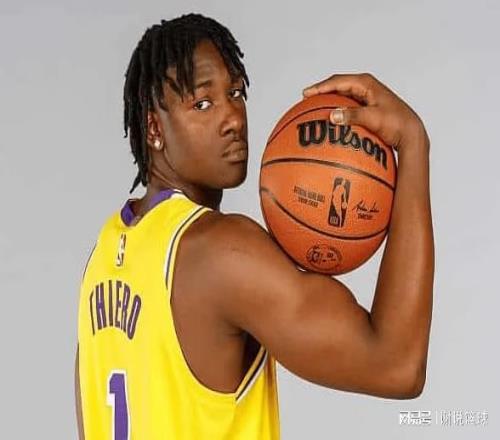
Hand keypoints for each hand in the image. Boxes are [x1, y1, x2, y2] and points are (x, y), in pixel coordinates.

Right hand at [303, 73, 428, 151]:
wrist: (411, 133)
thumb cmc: (396, 124)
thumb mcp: (373, 118)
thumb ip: (352, 116)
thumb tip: (331, 115)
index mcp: (366, 83)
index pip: (337, 81)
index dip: (320, 87)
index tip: (306, 94)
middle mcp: (366, 87)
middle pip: (338, 86)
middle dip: (321, 92)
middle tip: (305, 99)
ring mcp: (367, 97)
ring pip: (342, 96)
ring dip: (329, 100)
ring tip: (314, 108)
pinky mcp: (368, 108)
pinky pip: (347, 106)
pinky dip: (337, 110)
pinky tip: (330, 120)